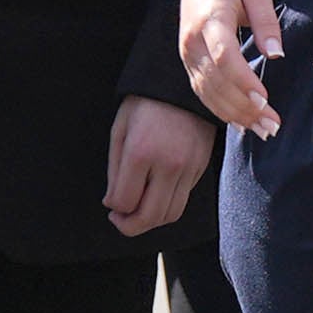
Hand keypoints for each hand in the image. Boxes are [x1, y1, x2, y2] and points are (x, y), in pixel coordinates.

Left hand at [105, 93, 214, 236]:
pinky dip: (167, 204)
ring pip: (170, 214)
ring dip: (151, 220)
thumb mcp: (120, 131)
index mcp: (140, 153)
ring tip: (138, 210)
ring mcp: (189, 167)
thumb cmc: (145, 105)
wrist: (182, 85)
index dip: (114, 209)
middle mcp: (168, 164)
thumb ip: (115, 170)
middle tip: (120, 219)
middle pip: (149, 217)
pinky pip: (184, 198)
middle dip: (130, 226)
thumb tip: (114, 203)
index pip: (125, 202)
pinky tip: (156, 193)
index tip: (110, 205)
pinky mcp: (202, 167)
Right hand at [176, 0, 285, 135]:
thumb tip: (276, 55)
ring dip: (233, 114)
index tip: (265, 99)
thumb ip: (266, 21)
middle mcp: (192, 41)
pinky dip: (220, 110)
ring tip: (261, 130)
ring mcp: (186, 53)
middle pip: (215, 81)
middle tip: (271, 126)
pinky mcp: (188, 61)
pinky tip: (241, 123)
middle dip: (243, 107)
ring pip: (206, 92)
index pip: (224, 56)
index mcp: (210, 19)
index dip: (243, 81)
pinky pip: (201, 91)